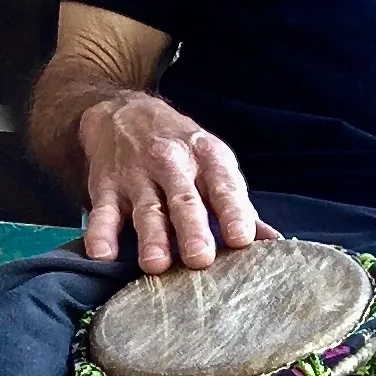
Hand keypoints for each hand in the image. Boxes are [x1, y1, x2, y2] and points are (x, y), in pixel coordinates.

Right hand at [79, 92, 279, 273]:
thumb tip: (275, 244)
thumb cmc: (182, 150)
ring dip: (151, 237)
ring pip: (147, 209)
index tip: (242, 239)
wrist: (121, 111)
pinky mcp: (106, 185)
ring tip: (156, 265)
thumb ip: (241, 207)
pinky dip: (100, 232)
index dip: (234, 212)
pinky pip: (102, 211)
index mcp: (209, 159)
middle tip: (200, 258)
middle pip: (185, 200)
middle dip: (193, 229)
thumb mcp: (216, 166)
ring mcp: (137, 175)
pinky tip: (101, 254)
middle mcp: (173, 163)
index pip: (225, 187)